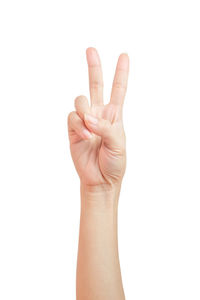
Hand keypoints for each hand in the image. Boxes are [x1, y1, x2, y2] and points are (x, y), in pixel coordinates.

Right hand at [67, 47, 128, 190]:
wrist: (101, 179)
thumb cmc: (115, 162)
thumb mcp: (118, 144)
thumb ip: (105, 127)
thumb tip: (88, 117)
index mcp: (114, 115)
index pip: (118, 90)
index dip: (121, 73)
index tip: (124, 56)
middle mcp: (98, 114)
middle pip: (96, 85)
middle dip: (94, 67)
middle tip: (91, 50)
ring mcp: (85, 120)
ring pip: (80, 101)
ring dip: (84, 113)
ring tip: (90, 131)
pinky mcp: (73, 129)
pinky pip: (72, 117)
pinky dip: (78, 125)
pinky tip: (84, 136)